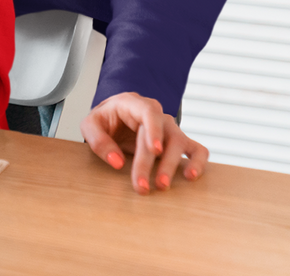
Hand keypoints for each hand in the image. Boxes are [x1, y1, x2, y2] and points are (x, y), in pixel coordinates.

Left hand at [79, 92, 207, 193]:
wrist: (114, 118)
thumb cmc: (104, 120)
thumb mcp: (90, 125)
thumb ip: (99, 140)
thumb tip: (117, 162)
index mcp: (134, 104)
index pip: (149, 112)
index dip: (154, 130)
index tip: (154, 150)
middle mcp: (156, 114)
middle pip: (163, 134)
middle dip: (154, 162)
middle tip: (144, 185)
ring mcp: (170, 128)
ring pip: (180, 142)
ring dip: (172, 165)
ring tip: (162, 185)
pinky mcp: (178, 142)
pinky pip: (197, 149)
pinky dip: (198, 161)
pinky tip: (192, 175)